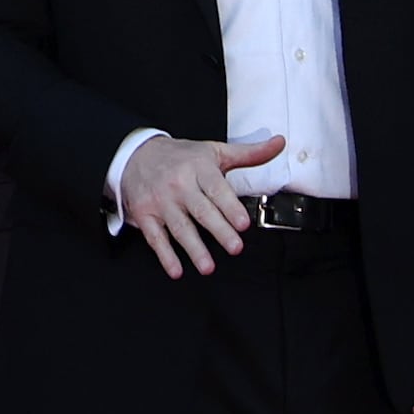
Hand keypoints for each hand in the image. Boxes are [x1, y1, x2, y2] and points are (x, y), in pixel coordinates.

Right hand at [116, 132, 288, 278]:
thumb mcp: (214, 150)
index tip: (243, 224)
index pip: (217, 190)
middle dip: (218, 230)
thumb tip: (279, 143)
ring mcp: (160, 201)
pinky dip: (165, 255)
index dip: (230, 207)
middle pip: (201, 211)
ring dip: (194, 249)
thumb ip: (249, 153)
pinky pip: (155, 237)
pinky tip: (176, 269)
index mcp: (199, 169)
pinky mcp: (144, 214)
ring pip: (179, 227)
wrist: (134, 154)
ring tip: (208, 266)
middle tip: (235, 247)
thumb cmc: (180, 156)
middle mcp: (179, 185)